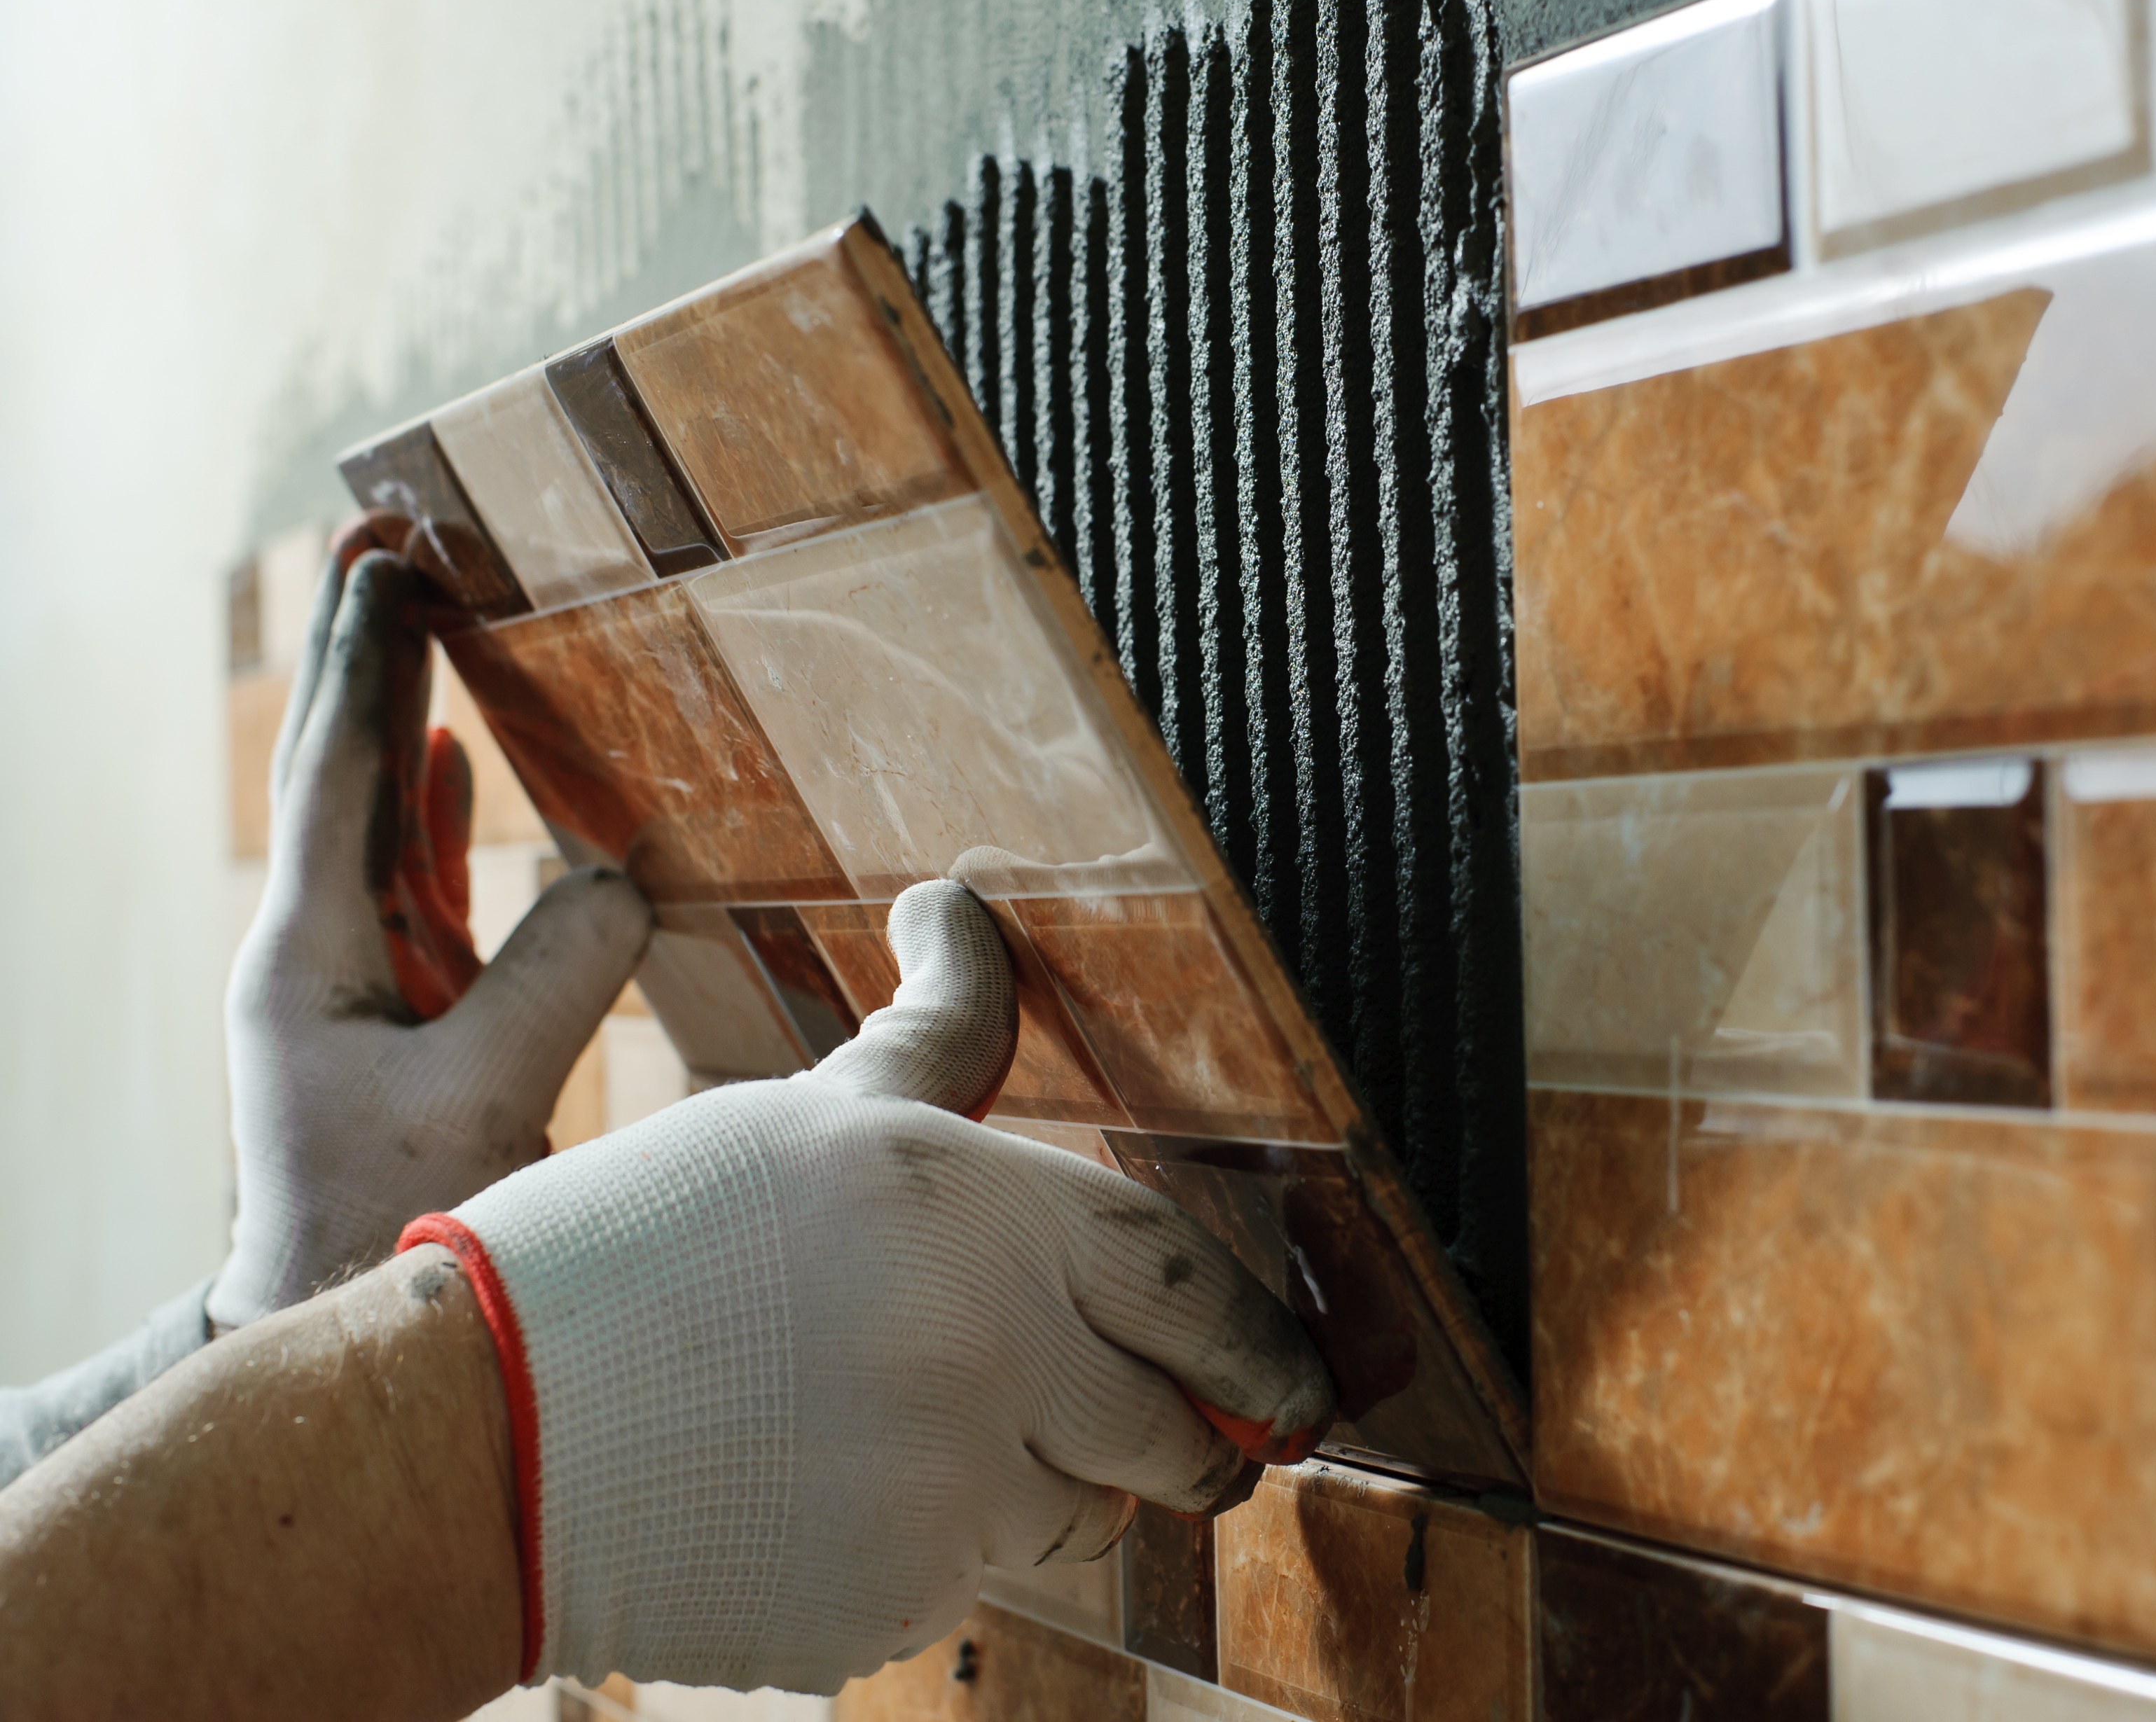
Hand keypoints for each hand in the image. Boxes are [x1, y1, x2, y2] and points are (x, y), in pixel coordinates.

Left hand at [210, 536, 653, 1331]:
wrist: (332, 1324)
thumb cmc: (393, 1224)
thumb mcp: (484, 1096)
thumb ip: (555, 976)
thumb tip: (618, 875)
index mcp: (309, 953)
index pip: (338, 773)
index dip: (371, 663)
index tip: (388, 562)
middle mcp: (311, 949)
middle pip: (338, 769)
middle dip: (369, 655)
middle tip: (386, 544)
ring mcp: (344, 979)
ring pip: (369, 814)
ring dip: (396, 711)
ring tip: (420, 613)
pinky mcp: (386, 1010)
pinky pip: (403, 877)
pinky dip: (421, 804)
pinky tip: (444, 755)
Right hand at [402, 888, 1337, 1694]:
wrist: (484, 1428)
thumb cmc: (642, 1245)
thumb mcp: (806, 1114)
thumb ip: (935, 1042)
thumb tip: (960, 914)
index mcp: (981, 1216)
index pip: (1194, 1287)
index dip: (1270, 1345)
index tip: (1304, 1387)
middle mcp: (991, 1357)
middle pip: (1178, 1433)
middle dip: (1189, 1439)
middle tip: (1165, 1429)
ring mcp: (944, 1498)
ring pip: (1081, 1519)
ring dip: (1051, 1489)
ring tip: (925, 1432)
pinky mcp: (888, 1609)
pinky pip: (976, 1588)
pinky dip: (942, 1552)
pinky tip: (838, 1493)